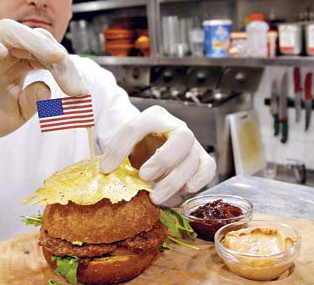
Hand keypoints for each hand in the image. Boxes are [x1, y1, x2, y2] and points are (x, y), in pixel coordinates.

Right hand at [0, 19, 87, 157]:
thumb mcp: (17, 113)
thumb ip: (35, 101)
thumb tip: (48, 87)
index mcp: (20, 62)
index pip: (48, 54)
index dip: (66, 70)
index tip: (81, 93)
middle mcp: (2, 51)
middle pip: (33, 37)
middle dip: (55, 54)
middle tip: (69, 73)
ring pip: (5, 28)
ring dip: (30, 39)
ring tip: (51, 56)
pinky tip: (0, 53)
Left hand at [100, 106, 215, 204]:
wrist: (154, 148)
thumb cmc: (138, 148)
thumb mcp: (124, 147)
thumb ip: (115, 156)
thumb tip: (105, 173)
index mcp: (153, 117)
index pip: (136, 127)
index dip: (120, 148)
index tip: (106, 169)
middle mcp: (177, 126)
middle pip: (181, 138)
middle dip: (163, 160)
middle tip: (144, 177)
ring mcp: (193, 143)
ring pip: (193, 159)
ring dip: (174, 181)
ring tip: (155, 197)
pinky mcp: (202, 159)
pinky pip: (208, 168)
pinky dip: (198, 181)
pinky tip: (184, 191)